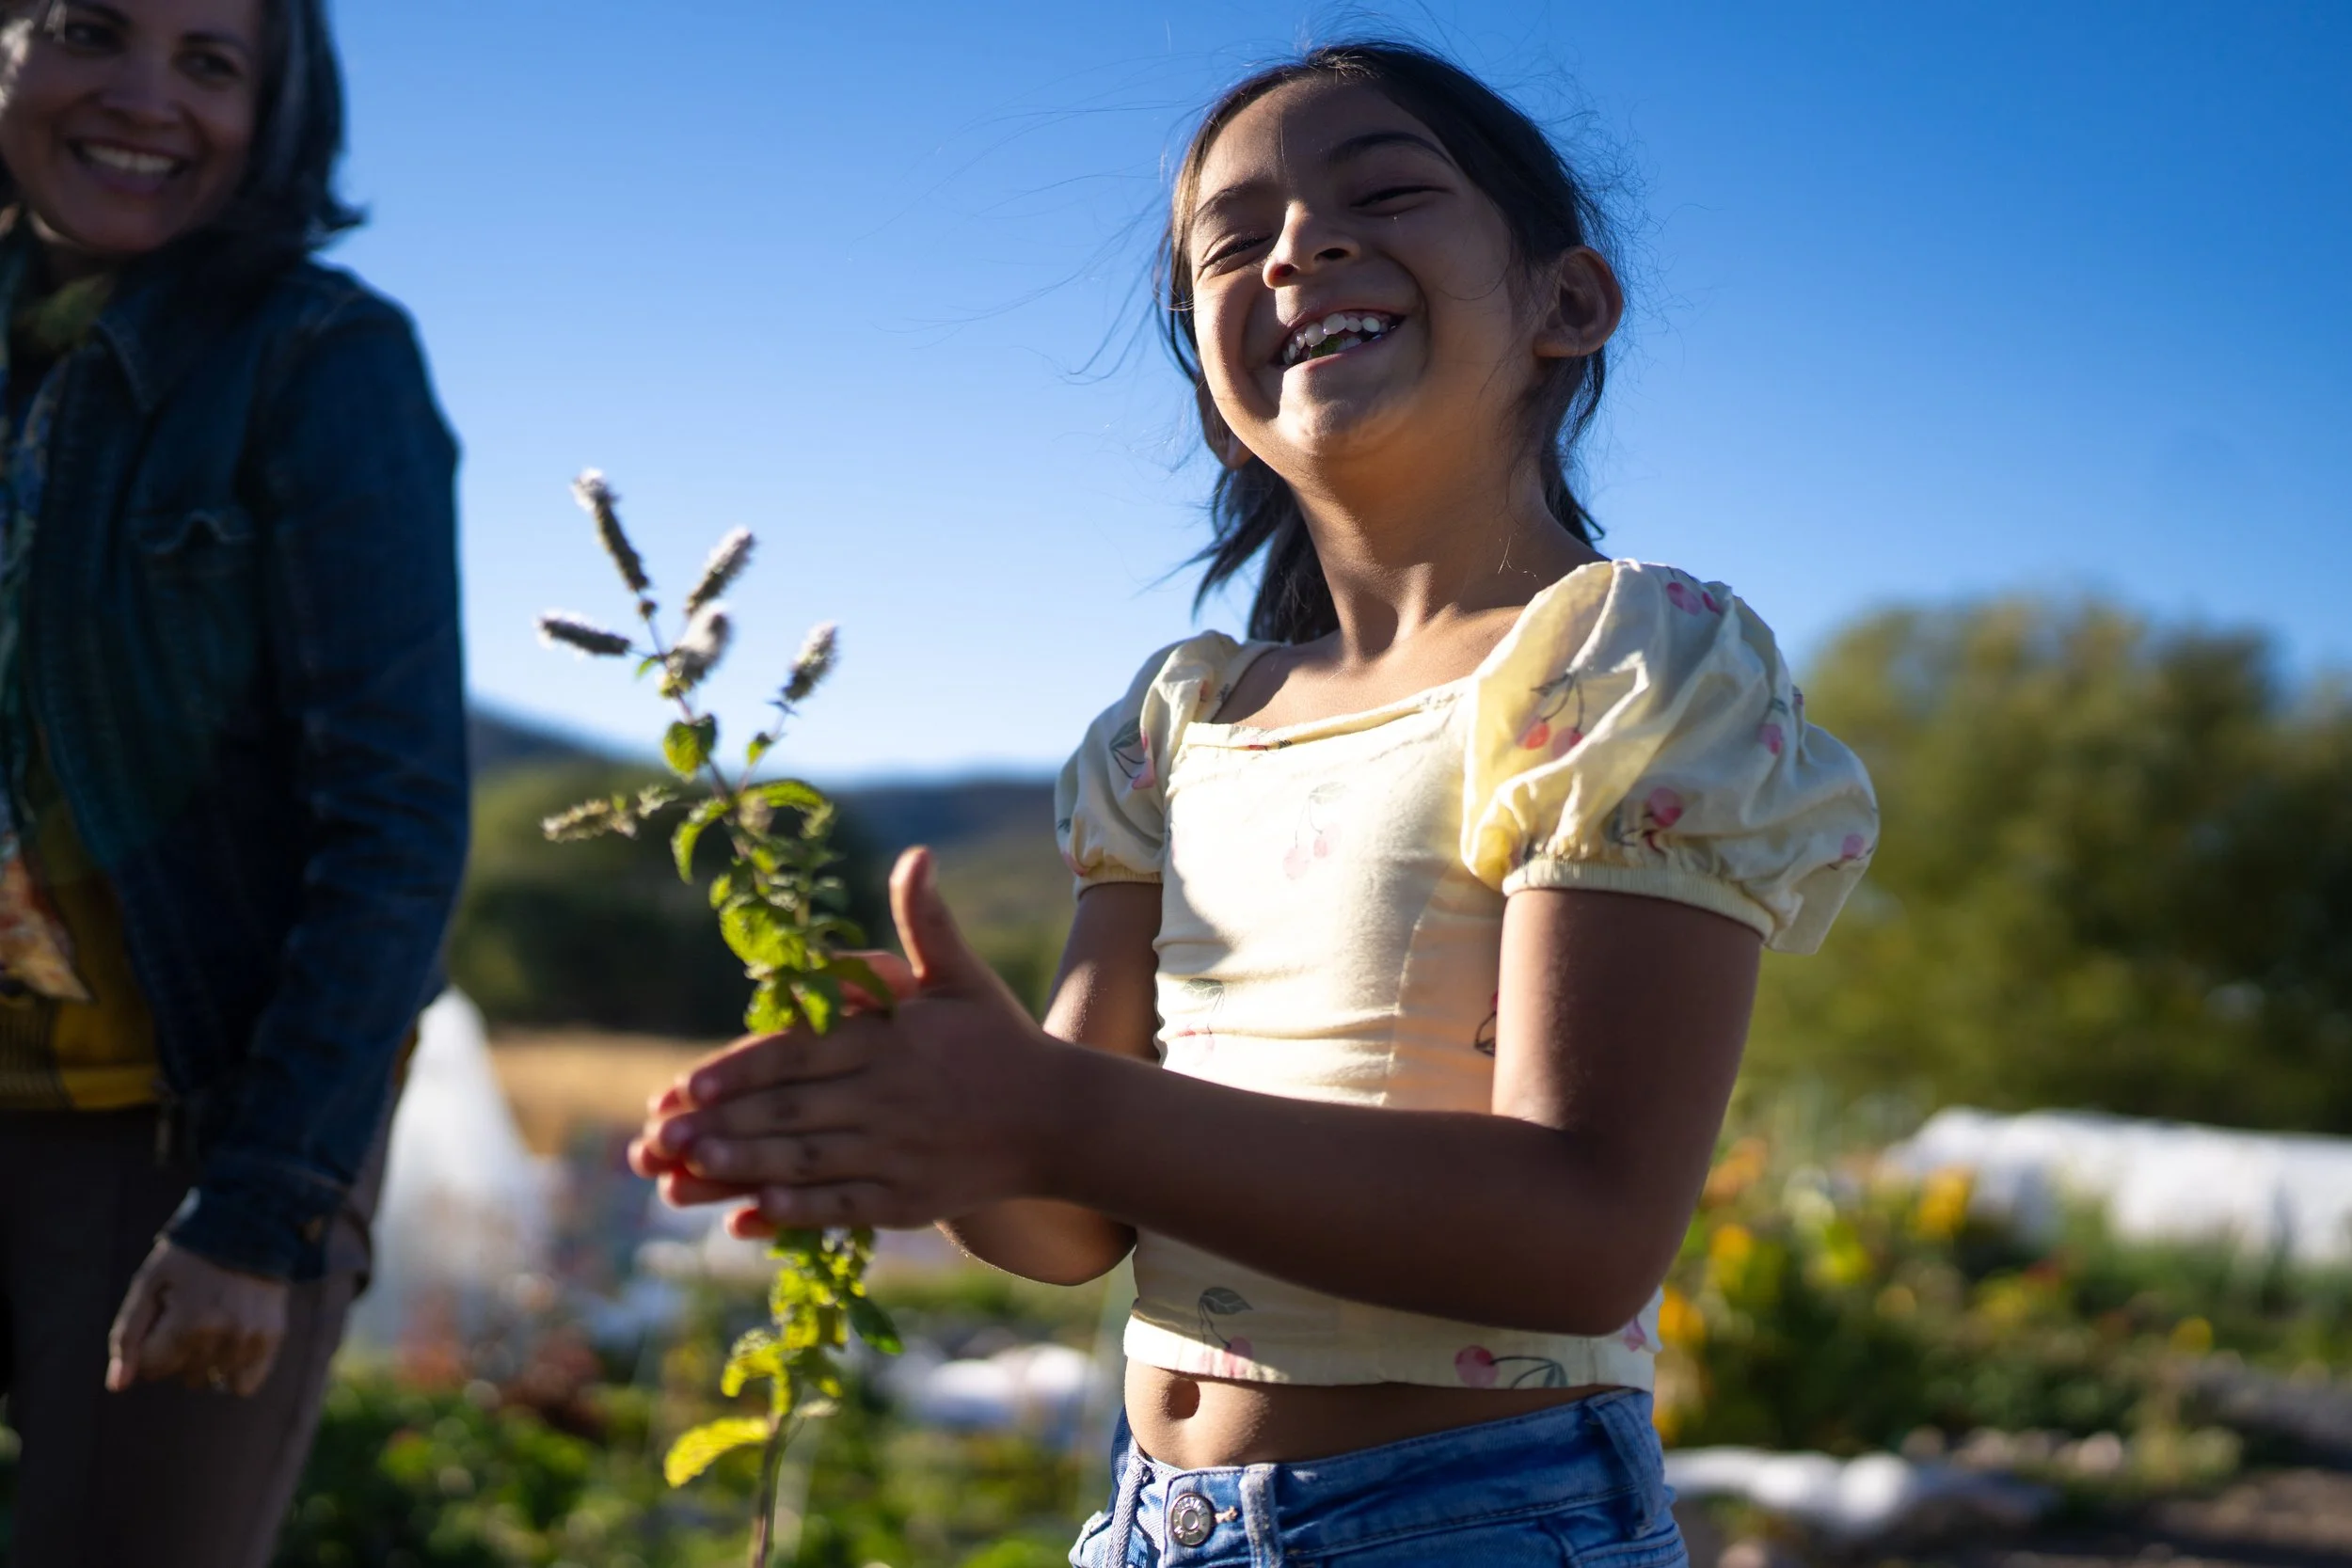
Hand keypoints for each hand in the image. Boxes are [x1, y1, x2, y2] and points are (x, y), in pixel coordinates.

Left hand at [106, 1239, 289, 1396]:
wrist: (249, 1228)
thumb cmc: (188, 1258)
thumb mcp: (148, 1285)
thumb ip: (128, 1336)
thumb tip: (118, 1386)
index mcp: (190, 1322)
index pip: (152, 1368)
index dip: (150, 1342)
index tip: (164, 1312)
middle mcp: (225, 1335)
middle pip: (182, 1375)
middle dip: (177, 1351)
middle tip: (191, 1311)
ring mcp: (252, 1340)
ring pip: (209, 1381)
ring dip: (203, 1361)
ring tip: (213, 1322)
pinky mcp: (271, 1340)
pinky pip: (243, 1385)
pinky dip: (231, 1372)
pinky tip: (229, 1344)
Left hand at [638, 848, 1066, 1232]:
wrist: (1061, 1121)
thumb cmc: (1001, 1042)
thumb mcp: (962, 977)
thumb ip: (926, 921)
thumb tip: (916, 854)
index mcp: (892, 1042)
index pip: (801, 1054)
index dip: (741, 1070)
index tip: (687, 1085)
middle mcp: (889, 1098)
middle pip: (791, 1114)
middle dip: (721, 1127)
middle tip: (655, 1138)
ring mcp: (898, 1154)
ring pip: (806, 1164)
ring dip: (741, 1170)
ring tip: (680, 1177)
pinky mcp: (908, 1201)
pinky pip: (843, 1208)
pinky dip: (795, 1214)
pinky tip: (748, 1218)